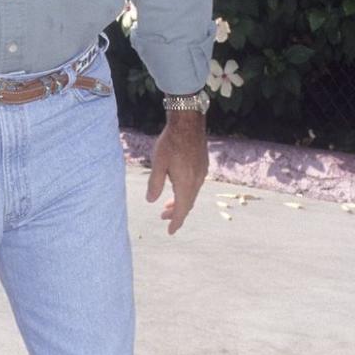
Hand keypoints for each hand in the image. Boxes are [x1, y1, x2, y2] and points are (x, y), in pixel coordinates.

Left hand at [146, 114, 208, 234]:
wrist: (188, 123)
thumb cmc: (171, 142)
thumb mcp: (158, 164)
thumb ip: (155, 184)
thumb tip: (151, 201)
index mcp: (186, 183)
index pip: (182, 209)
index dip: (175, 222)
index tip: (170, 231)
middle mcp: (197, 181)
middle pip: (187, 204)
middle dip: (176, 213)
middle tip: (162, 216)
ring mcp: (202, 173)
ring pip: (192, 194)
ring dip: (180, 201)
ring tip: (168, 204)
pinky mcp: (203, 165)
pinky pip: (195, 185)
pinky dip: (186, 192)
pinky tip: (178, 186)